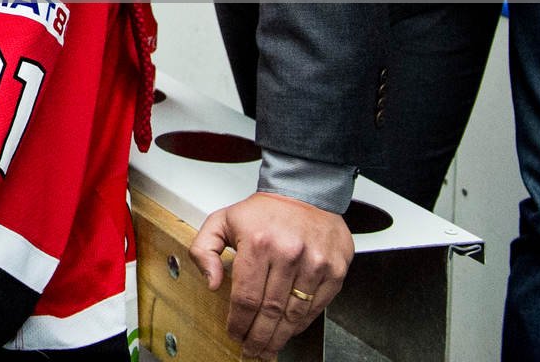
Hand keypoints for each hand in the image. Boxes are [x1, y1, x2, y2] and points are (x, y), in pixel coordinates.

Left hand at [190, 191, 351, 358]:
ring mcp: (315, 264)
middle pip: (270, 311)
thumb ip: (204, 249)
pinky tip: (290, 331)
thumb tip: (212, 283)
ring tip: (269, 348)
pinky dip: (302, 323)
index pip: (246, 297)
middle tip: (252, 350)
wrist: (305, 193)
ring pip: (295, 314)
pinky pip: (317, 307)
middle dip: (259, 337)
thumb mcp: (222, 220)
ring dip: (280, 336)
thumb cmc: (264, 211)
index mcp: (258, 243)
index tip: (235, 334)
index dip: (239, 322)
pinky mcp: (335, 270)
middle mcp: (288, 254)